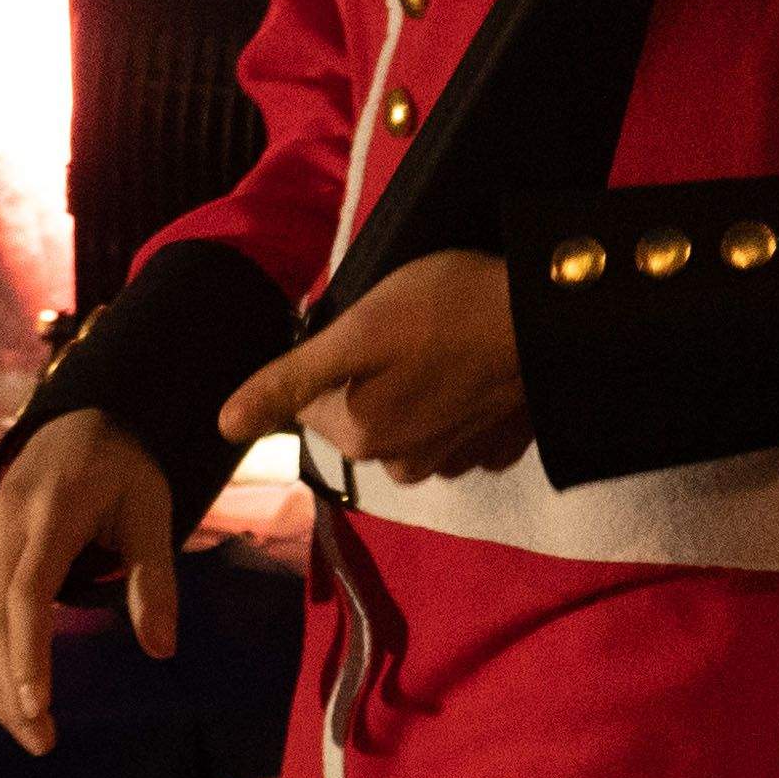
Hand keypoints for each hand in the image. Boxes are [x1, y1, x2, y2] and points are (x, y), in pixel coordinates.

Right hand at [0, 411, 181, 756]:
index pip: (25, 594)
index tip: (37, 707)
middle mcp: (0, 528)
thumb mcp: (152, 512)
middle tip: (40, 742)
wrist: (77, 424)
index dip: (26, 655)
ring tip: (22, 728)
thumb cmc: (123, 471)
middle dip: (8, 687)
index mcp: (47, 515)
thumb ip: (154, 577)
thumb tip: (160, 649)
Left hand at [227, 250, 523, 480]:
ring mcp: (456, 462)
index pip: (310, 399)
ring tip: (447, 342)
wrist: (553, 319)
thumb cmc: (448, 311)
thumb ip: (287, 381)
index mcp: (360, 438)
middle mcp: (403, 466)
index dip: (333, 353)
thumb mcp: (355, 333)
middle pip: (360, 412)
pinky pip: (459, 425)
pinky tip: (478, 366)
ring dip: (417, 387)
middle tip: (411, 327)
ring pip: (409, 420)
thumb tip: (224, 425)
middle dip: (374, 372)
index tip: (369, 324)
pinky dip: (461, 400)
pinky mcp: (498, 448)